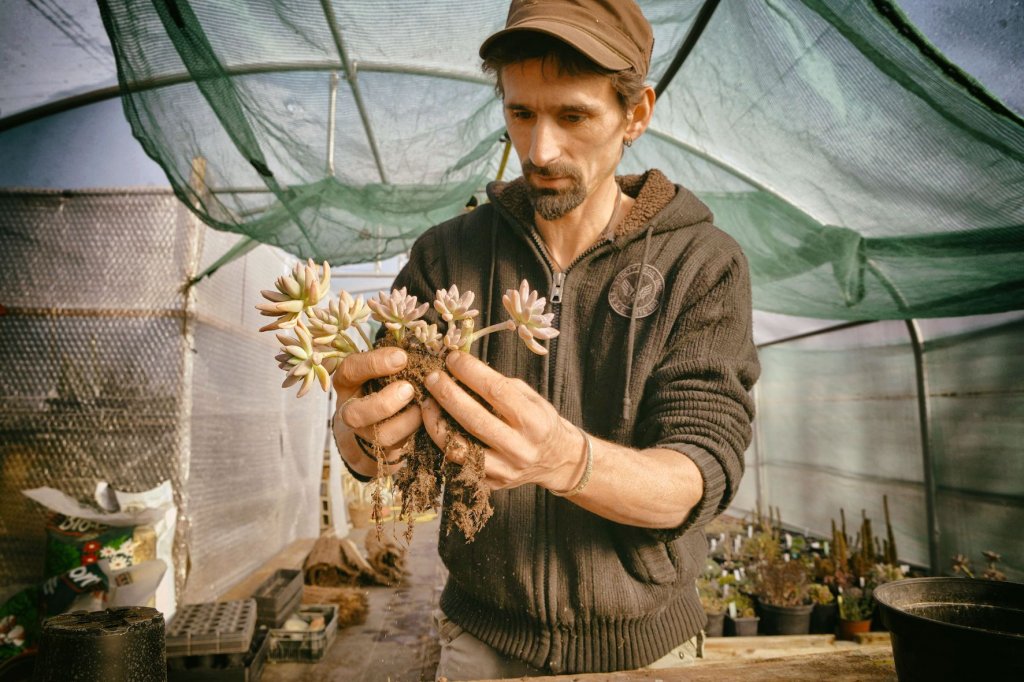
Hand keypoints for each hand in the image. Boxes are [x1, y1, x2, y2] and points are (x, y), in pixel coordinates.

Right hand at [332, 347, 420, 470]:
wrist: (379, 423)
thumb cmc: (385, 384)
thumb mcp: (382, 368)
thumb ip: (395, 360)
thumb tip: (425, 346)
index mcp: (347, 383)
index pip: (350, 370)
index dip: (374, 363)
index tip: (402, 357)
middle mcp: (349, 410)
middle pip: (355, 415)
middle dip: (384, 403)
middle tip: (409, 389)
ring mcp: (363, 435)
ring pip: (380, 436)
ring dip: (406, 421)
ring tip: (422, 407)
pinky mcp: (381, 452)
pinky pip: (398, 448)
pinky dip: (416, 433)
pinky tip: (428, 419)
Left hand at [421, 351, 582, 490]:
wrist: (556, 460)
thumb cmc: (539, 421)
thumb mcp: (531, 398)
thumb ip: (500, 386)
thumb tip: (462, 370)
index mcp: (534, 421)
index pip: (496, 391)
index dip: (470, 372)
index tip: (453, 358)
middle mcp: (520, 448)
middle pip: (474, 420)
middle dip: (448, 395)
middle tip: (432, 377)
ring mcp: (504, 470)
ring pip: (460, 447)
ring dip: (436, 422)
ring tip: (426, 402)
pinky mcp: (491, 483)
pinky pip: (459, 463)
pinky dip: (443, 442)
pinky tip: (435, 425)